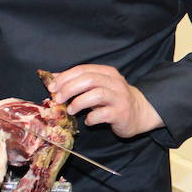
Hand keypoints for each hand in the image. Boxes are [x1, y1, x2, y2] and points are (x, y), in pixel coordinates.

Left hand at [45, 65, 163, 137]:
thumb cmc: (113, 99)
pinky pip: (103, 114)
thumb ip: (77, 81)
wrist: (139, 113)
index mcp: (107, 72)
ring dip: (79, 102)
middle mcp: (115, 82)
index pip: (83, 69)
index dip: (65, 77)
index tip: (52, 87)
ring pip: (97, 95)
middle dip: (69, 88)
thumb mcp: (97, 86)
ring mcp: (120, 98)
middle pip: (89, 80)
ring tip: (71, 110)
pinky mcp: (122, 113)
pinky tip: (88, 121)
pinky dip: (91, 118)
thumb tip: (53, 78)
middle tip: (57, 99)